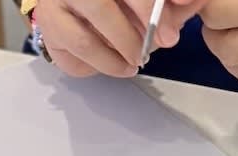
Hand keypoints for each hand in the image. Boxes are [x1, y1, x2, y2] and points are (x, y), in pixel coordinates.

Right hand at [34, 0, 208, 78]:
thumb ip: (170, 1)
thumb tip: (191, 2)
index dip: (148, 12)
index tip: (168, 36)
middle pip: (99, 10)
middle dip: (129, 40)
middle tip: (145, 55)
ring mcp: (51, 8)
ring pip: (82, 42)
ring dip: (111, 61)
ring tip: (130, 66)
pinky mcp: (46, 30)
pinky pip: (66, 57)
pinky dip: (90, 67)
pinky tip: (107, 62)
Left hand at [199, 0, 237, 82]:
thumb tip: (181, 4)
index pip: (217, 6)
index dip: (199, 4)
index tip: (197, 2)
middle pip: (218, 26)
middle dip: (210, 18)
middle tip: (221, 10)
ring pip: (229, 55)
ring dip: (218, 40)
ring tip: (233, 24)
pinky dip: (234, 60)